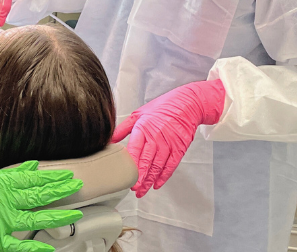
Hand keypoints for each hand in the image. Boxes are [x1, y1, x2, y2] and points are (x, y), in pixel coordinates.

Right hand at [0, 161, 82, 251]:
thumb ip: (6, 174)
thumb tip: (30, 167)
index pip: (31, 178)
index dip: (51, 176)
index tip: (66, 173)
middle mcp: (5, 201)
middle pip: (38, 194)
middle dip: (59, 190)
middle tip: (76, 185)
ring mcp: (2, 222)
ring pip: (35, 217)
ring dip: (57, 214)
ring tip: (75, 213)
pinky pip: (19, 245)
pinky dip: (34, 248)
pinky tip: (49, 248)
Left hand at [110, 79, 225, 197]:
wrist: (186, 104)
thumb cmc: (161, 108)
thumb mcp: (139, 114)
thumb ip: (123, 128)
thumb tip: (110, 140)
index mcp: (144, 128)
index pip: (135, 150)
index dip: (131, 165)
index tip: (126, 176)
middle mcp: (156, 137)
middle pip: (146, 161)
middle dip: (140, 177)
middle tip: (134, 189)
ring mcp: (169, 144)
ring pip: (158, 166)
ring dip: (150, 180)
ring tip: (142, 190)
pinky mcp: (179, 148)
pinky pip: (171, 165)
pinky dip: (164, 176)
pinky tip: (157, 184)